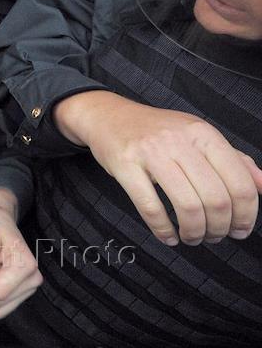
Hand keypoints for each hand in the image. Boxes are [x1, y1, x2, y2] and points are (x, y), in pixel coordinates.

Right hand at [54, 90, 261, 245]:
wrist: (107, 116)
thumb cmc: (157, 130)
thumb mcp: (198, 135)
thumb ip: (233, 159)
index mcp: (203, 134)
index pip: (239, 183)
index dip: (246, 215)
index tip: (241, 230)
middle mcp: (179, 141)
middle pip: (216, 199)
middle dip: (220, 228)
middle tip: (214, 236)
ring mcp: (150, 152)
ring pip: (187, 206)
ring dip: (195, 232)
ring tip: (192, 237)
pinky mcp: (124, 165)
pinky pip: (150, 207)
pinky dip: (163, 230)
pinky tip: (168, 236)